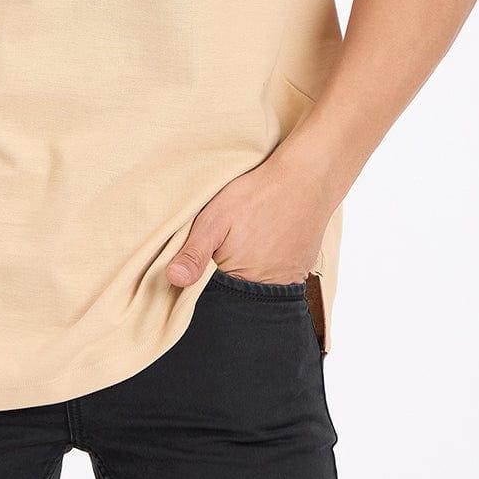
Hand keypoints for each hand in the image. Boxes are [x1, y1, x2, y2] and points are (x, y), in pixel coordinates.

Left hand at [165, 148, 334, 288]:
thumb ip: (194, 253)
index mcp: (241, 283)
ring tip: (250, 239)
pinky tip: (267, 240)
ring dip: (248, 272)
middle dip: (226, 278)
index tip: (205, 259)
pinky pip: (279, 278)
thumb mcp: (214, 219)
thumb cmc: (256, 196)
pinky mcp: (302, 270)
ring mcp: (289, 282)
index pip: (214, 300)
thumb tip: (172, 280)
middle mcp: (269, 292)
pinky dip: (269, 264)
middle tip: (231, 241)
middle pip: (237, 295)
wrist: (306, 178)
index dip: (204, 282)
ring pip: (257, 287)